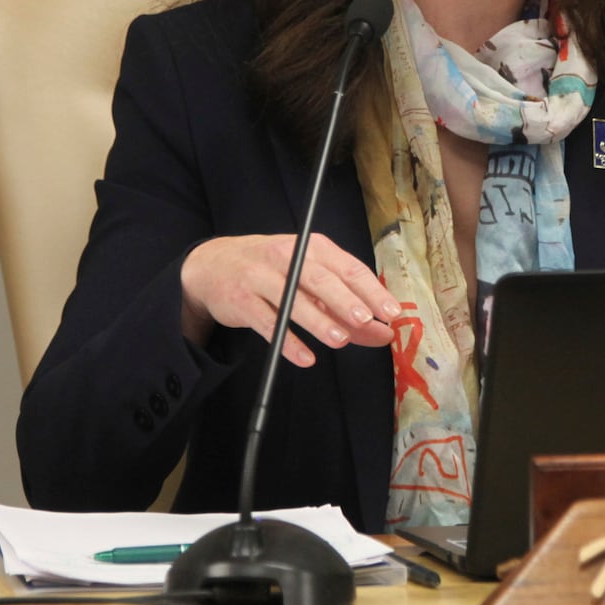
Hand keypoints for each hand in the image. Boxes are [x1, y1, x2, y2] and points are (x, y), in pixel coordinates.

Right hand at [179, 234, 398, 365]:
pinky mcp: (241, 300)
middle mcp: (287, 256)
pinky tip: (306, 357)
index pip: (347, 267)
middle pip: (320, 279)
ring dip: (318, 320)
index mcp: (312, 247)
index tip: (391, 311)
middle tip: (366, 320)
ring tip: (340, 339)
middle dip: (345, 300)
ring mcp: (261, 277)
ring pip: (293, 299)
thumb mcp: (310, 277)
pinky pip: (267, 323)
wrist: (213, 265)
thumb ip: (346, 305)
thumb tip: (382, 333)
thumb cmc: (274, 270)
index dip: (370, 289)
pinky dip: (288, 342)